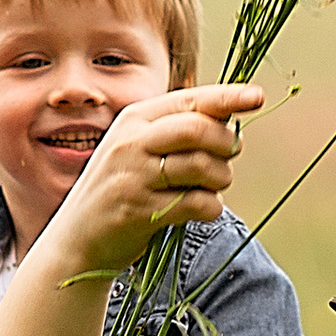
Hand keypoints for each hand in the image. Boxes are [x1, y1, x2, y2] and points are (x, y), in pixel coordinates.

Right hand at [48, 84, 265, 279]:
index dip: (228, 97)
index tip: (257, 96)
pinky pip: (198, 204)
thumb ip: (177, 131)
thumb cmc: (121, 189)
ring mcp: (134, 177)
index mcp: (134, 120)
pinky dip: (211, 207)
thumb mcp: (138, 149)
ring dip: (220, 180)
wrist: (78, 239)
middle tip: (227, 159)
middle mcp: (131, 143)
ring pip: (202, 167)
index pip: (190, 101)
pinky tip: (200, 209)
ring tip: (210, 188)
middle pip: (198, 130)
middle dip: (227, 144)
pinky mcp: (141, 212)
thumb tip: (230, 120)